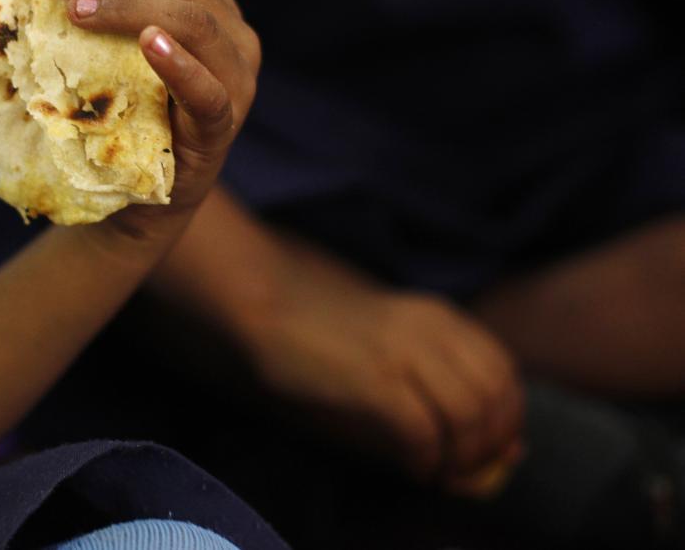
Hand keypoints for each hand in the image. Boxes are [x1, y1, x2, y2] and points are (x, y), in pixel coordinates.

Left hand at [52, 0, 260, 236]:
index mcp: (214, 5)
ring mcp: (236, 79)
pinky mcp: (223, 125)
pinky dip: (178, 63)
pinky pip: (207, 90)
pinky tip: (149, 44)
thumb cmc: (128, 111)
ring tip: (79, 11)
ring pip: (194, 21)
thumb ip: (114, 2)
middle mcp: (234, 34)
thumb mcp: (120, 47)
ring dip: (131, 7)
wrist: (143, 197)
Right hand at [252, 261, 525, 492]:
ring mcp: (402, 352)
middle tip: (465, 468)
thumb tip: (495, 433)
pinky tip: (412, 467)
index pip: (504, 371)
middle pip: (496, 397)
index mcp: (438, 316)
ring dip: (461, 457)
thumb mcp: (391, 336)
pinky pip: (422, 430)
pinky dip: (426, 459)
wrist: (267, 302)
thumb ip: (437, 371)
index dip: (506, 418)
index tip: (489, 447)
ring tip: (439, 471)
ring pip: (468, 416)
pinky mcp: (374, 379)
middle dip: (490, 444)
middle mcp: (430, 330)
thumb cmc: (323, 327)